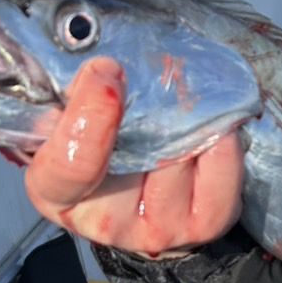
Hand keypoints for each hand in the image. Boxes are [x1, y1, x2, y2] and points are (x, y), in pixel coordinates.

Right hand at [23, 57, 244, 256]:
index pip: (70, 167)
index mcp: (58, 192)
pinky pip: (223, 167)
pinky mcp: (206, 222)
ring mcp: (160, 228)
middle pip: (140, 154)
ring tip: (186, 92)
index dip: (90, 117)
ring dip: (190, 114)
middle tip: (164, 63)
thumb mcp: (64, 119)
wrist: (143, 196)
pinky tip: (214, 123)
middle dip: (155, 100)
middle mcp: (107, 220)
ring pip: (182, 154)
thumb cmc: (98, 147)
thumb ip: (68, 93)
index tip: (105, 71)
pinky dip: (223, 137)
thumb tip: (95, 53)